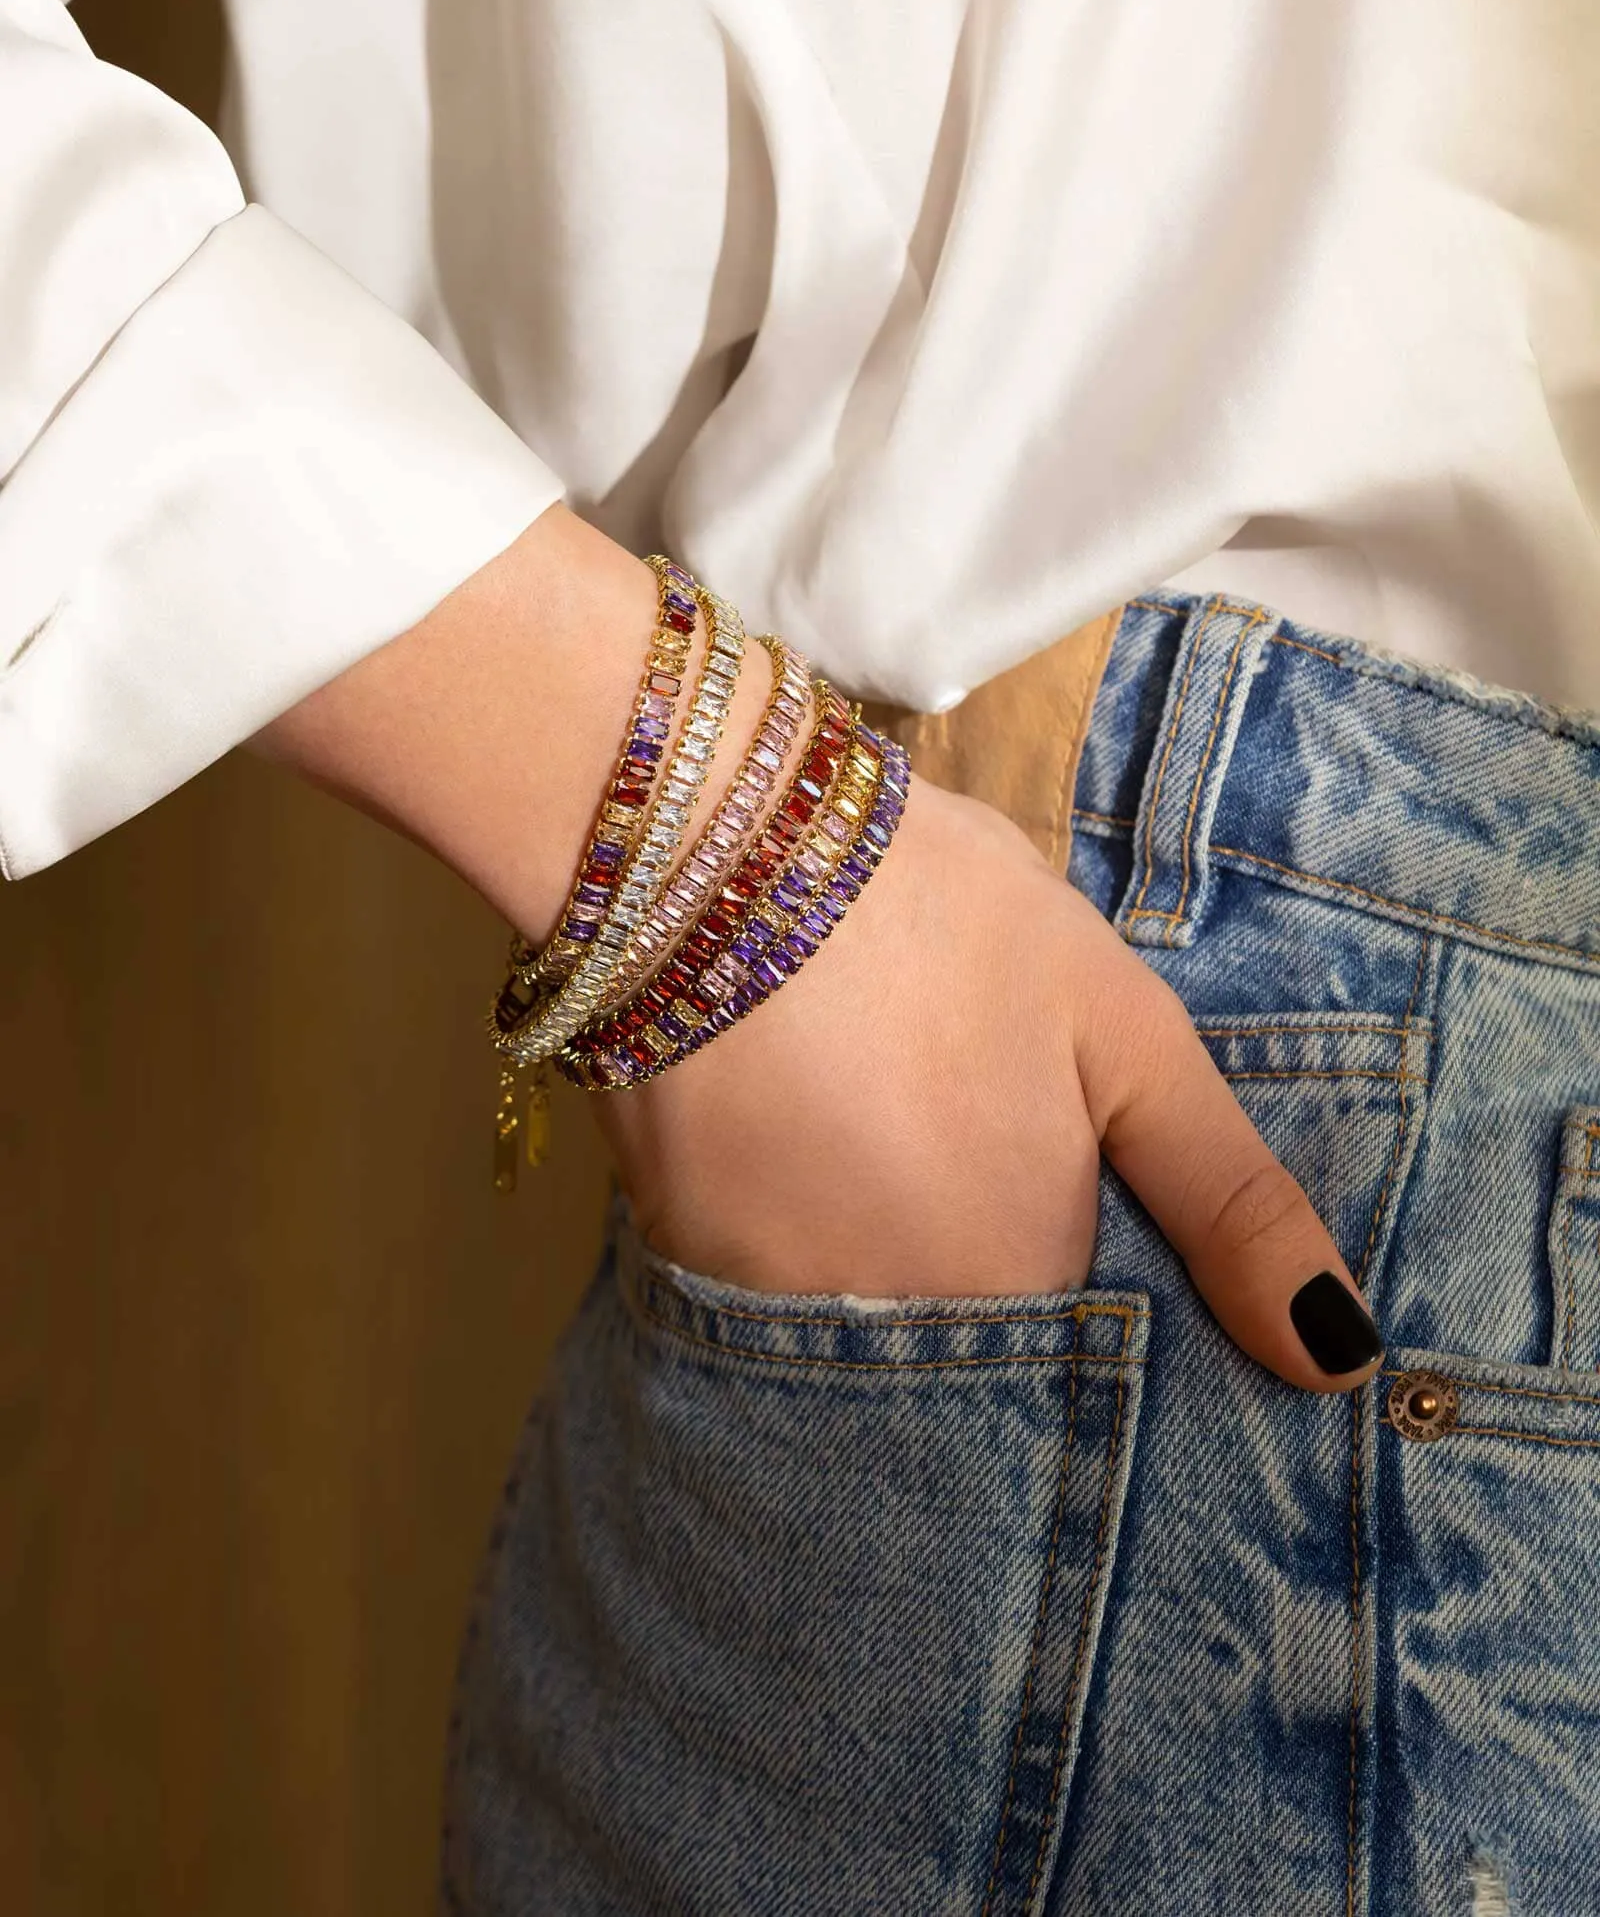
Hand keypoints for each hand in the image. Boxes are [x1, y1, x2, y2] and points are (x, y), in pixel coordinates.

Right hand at [598, 775, 1383, 1392]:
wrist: (712, 855)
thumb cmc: (949, 931)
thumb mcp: (1124, 1038)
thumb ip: (1227, 1199)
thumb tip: (1342, 1365)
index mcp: (1030, 1293)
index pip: (1092, 1385)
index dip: (1102, 1327)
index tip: (1086, 1246)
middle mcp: (902, 1350)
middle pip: (972, 1385)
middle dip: (995, 1317)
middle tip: (974, 1181)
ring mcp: (778, 1325)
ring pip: (870, 1351)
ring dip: (895, 1293)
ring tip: (892, 1176)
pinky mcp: (682, 1278)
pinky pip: (771, 1318)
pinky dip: (800, 1264)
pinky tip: (808, 1169)